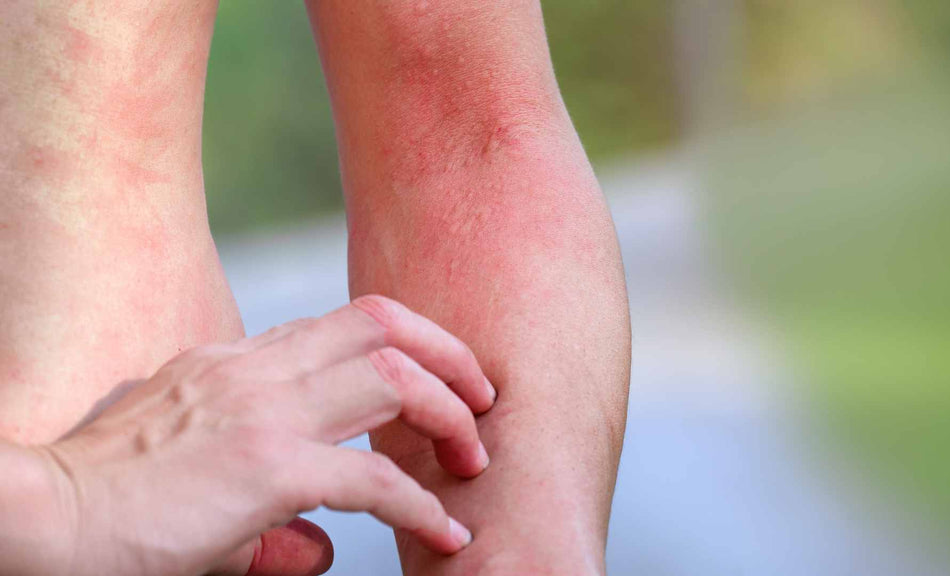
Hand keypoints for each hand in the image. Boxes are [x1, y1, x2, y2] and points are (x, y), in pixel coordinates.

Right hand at [17, 295, 495, 575]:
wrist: (38, 516)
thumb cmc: (106, 497)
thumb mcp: (192, 469)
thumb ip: (264, 493)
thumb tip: (326, 546)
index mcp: (239, 359)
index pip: (346, 323)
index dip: (411, 343)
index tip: (444, 379)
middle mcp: (255, 370)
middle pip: (384, 326)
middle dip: (451, 356)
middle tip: (484, 399)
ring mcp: (261, 412)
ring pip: (392, 381)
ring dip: (449, 416)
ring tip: (473, 459)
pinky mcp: (263, 469)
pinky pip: (371, 481)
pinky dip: (419, 505)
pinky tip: (443, 531)